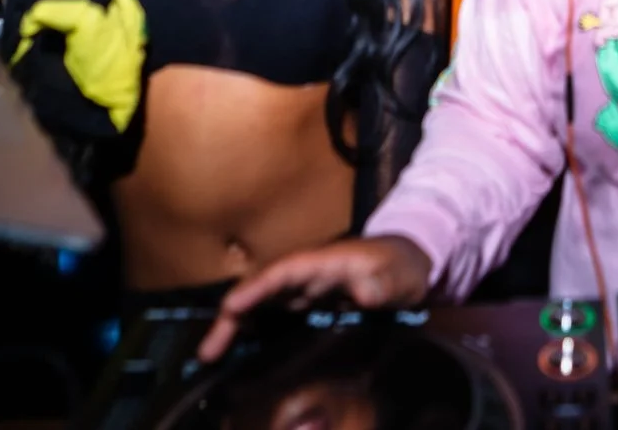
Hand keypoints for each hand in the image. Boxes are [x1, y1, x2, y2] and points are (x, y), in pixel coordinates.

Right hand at [197, 236, 433, 363]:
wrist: (410, 263)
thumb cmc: (402, 265)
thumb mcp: (399, 274)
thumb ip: (383, 282)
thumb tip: (364, 293)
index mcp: (320, 262)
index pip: (280, 273)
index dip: (254, 289)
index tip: (230, 308)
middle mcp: (304, 274)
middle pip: (259, 291)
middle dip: (231, 316)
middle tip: (207, 350)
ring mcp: (304, 290)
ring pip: (261, 306)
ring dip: (235, 327)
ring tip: (210, 356)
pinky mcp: (307, 304)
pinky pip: (273, 317)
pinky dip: (253, 331)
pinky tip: (239, 354)